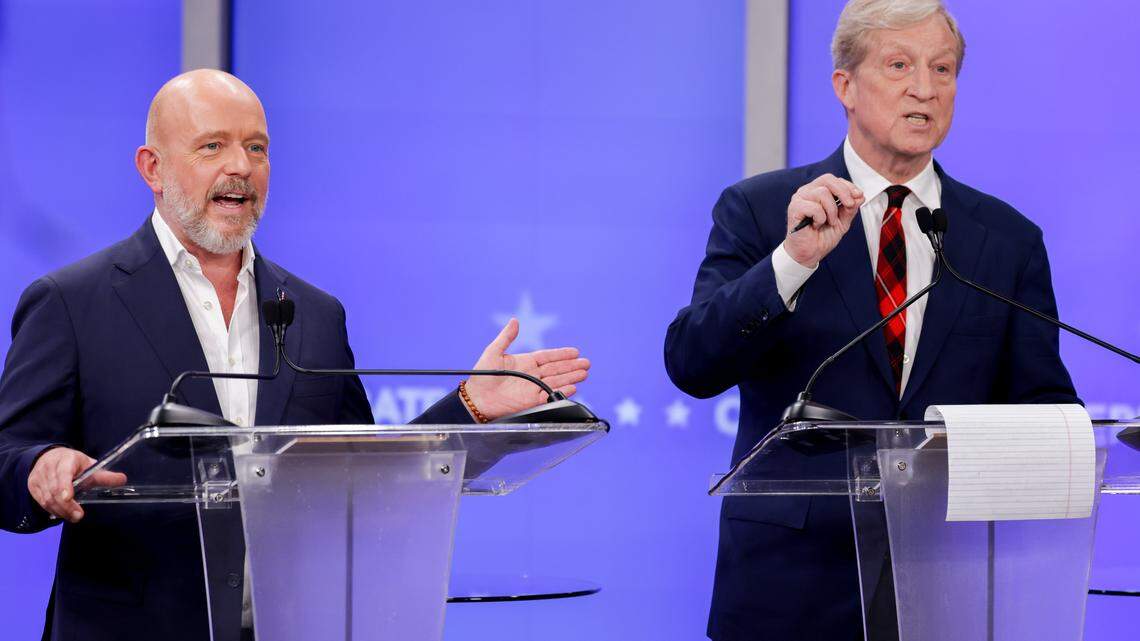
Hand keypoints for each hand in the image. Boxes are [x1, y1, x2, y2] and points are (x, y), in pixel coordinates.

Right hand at [27, 447, 126, 522]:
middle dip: (66, 505)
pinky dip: (52, 509)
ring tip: (73, 517)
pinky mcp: (32, 486)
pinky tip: (63, 513)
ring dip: (60, 510)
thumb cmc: (73, 462)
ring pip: (47, 497)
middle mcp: (49, 467)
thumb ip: (104, 475)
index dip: (65, 485)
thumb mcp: (89, 465)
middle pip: (55, 489)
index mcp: (66, 459)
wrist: (49, 457)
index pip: (64, 472)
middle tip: (78, 516)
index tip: (69, 497)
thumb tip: (123, 479)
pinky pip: (41, 501)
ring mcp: (39, 477)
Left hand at [463, 318, 590, 420]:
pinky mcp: (531, 402)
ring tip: (584, 372)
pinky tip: (573, 387)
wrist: (476, 398)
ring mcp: (532, 389)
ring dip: (571, 377)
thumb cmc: (481, 375)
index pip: (548, 357)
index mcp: (525, 362)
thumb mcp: (493, 352)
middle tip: (586, 363)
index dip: (562, 354)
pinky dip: (562, 392)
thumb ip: (506, 337)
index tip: (575, 351)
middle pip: (556, 369)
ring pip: (557, 381)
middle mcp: (531, 375)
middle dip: (572, 366)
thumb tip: (515, 320)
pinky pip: (550, 396)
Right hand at [784, 173, 863, 266]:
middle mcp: (807, 192)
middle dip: (843, 191)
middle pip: (828, 179)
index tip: (859, 195)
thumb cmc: (822, 237)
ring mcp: (799, 199)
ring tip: (829, 222)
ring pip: (822, 193)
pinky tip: (816, 225)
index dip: (848, 186)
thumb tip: (860, 196)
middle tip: (849, 205)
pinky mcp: (794, 208)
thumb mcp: (842, 222)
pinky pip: (815, 207)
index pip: (833, 180)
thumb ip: (850, 209)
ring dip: (831, 210)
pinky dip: (820, 218)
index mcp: (817, 191)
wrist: (809, 254)